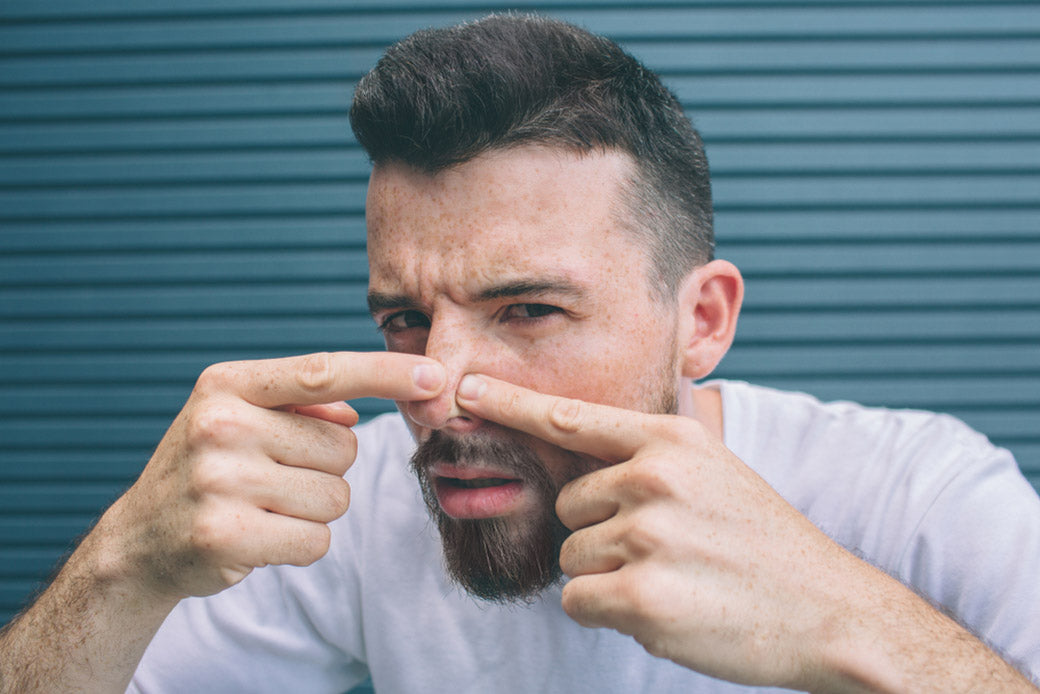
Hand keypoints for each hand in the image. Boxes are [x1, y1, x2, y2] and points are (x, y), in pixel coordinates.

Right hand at [99, 351, 444, 601]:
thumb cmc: (210, 468)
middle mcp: (221, 424)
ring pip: (336, 497)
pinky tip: (258, 537)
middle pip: (345, 448)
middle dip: (326, 469)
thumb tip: (356, 410)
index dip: (386, 373)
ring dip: (313, 510)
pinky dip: (300, 545)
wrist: (140, 539)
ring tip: (263, 507)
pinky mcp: (224, 535)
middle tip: (272, 478)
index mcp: (228, 384)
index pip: (323, 371)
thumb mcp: (241, 416)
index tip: (437, 377)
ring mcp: (219, 480)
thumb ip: (302, 404)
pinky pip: (316, 541)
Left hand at [455, 373, 892, 689]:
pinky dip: (611, 612)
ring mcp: (647, 535)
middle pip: (568, 507)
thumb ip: (648, 458)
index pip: (570, 419)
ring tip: (675, 578)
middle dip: (602, 535)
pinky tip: (667, 609)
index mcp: (670, 440)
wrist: (830, 611)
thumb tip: (582, 466)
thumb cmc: (763, 543)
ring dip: (609, 577)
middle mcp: (653, 476)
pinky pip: (580, 601)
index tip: (464, 389)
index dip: (511, 404)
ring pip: (571, 558)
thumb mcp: (714, 472)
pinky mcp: (640, 595)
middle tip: (669, 551)